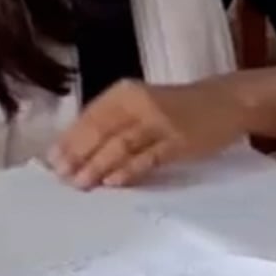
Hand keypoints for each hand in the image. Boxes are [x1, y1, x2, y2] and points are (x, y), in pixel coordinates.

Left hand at [49, 79, 246, 189]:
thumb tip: (76, 149)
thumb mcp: (140, 105)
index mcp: (124, 92)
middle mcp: (138, 103)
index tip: (51, 160)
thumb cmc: (175, 107)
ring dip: (98, 165)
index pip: (90, 116)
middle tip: (61, 176)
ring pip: (121, 144)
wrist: (225, 102)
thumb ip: (113, 122)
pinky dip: (129, 170)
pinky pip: (149, 157)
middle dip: (78, 154)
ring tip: (80, 183)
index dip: (70, 139)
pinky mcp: (179, 141)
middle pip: (102, 130)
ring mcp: (160, 122)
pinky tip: (113, 181)